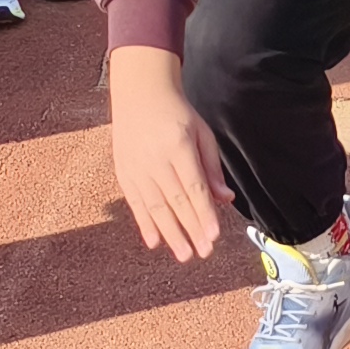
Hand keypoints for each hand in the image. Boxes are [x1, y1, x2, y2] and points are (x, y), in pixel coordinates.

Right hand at [107, 43, 233, 261]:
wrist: (139, 93)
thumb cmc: (177, 114)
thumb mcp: (201, 133)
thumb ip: (212, 167)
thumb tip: (225, 199)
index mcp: (178, 145)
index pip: (194, 186)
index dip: (204, 213)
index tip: (214, 235)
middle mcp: (155, 158)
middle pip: (176, 200)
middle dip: (191, 229)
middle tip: (204, 252)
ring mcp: (136, 166)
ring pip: (155, 206)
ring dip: (170, 233)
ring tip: (184, 255)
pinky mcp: (124, 172)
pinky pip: (136, 203)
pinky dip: (144, 223)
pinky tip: (154, 242)